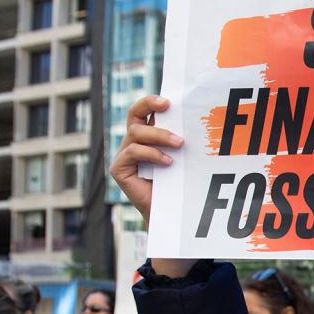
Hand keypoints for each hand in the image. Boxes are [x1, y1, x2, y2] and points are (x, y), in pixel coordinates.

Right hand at [109, 95, 182, 222]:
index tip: (168, 100)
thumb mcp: (180, 155)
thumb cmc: (179, 182)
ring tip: (179, 144)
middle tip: (169, 107)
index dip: (151, 102)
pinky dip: (152, 154)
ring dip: (160, 135)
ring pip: (136, 132)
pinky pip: (133, 152)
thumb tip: (195, 117)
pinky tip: (168, 162)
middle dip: (150, 106)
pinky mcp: (119, 169)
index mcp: (146, 136)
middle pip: (134, 115)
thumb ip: (178, 138)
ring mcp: (123, 155)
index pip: (143, 111)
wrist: (171, 212)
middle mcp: (132, 142)